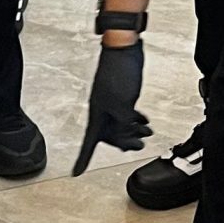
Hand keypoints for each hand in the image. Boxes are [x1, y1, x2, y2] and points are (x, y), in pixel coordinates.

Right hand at [73, 42, 150, 174]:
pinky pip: (126, 113)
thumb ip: (124, 124)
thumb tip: (126, 136)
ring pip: (120, 124)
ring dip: (133, 131)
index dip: (82, 159)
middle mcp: (103, 111)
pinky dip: (136, 119)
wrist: (123, 49)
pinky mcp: (122, 94)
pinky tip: (144, 120)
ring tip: (147, 133)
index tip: (76, 173)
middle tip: (139, 146)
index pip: (89, 143)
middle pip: (109, 136)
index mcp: (98, 115)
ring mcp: (112, 102)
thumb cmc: (119, 73)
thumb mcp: (123, 105)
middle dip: (124, 142)